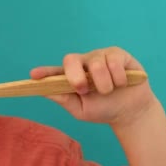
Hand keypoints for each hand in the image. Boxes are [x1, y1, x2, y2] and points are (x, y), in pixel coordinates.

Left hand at [30, 46, 156, 127]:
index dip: (44, 72)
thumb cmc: (103, 109)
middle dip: (76, 76)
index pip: (55, 71)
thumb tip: (45, 91)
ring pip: (97, 65)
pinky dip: (119, 79)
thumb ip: (65, 99)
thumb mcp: (81, 110)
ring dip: (104, 85)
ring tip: (109, 91)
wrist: (131, 111)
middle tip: (83, 90)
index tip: (34, 76)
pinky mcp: (117, 54)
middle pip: (71, 59)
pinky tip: (122, 83)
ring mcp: (99, 56)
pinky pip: (114, 63)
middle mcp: (83, 63)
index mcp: (71, 76)